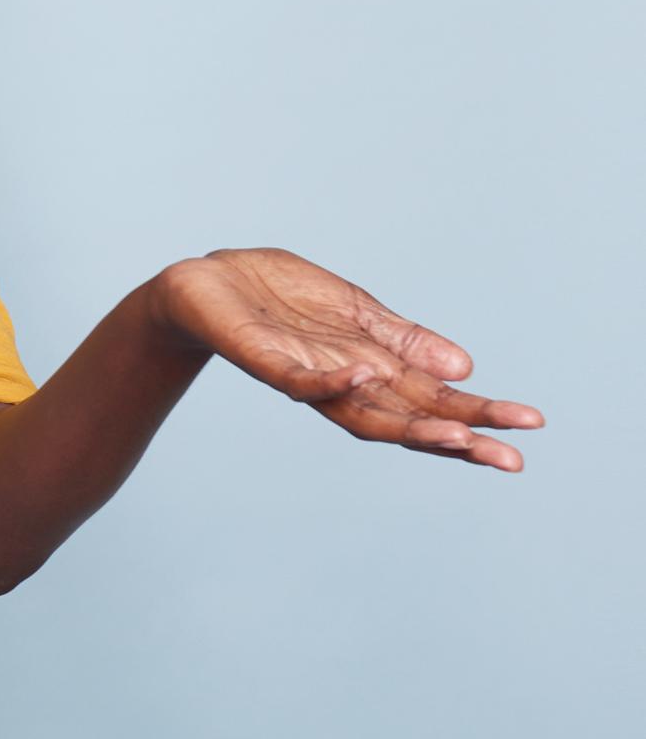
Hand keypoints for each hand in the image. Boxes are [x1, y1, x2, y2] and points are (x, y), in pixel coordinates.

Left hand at [150, 246, 544, 471]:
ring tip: (455, 435)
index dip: (477, 414)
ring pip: (359, 413)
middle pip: (406, 421)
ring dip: (405, 426)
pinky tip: (362, 376)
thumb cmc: (280, 298)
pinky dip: (329, 381)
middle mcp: (341, 383)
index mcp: (368, 369)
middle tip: (510, 457)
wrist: (208, 281)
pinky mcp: (264, 361)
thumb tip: (466, 368)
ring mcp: (304, 376)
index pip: (431, 401)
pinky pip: (297, 380)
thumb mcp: (355, 310)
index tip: (529, 424)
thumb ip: (404, 339)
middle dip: (458, 439)